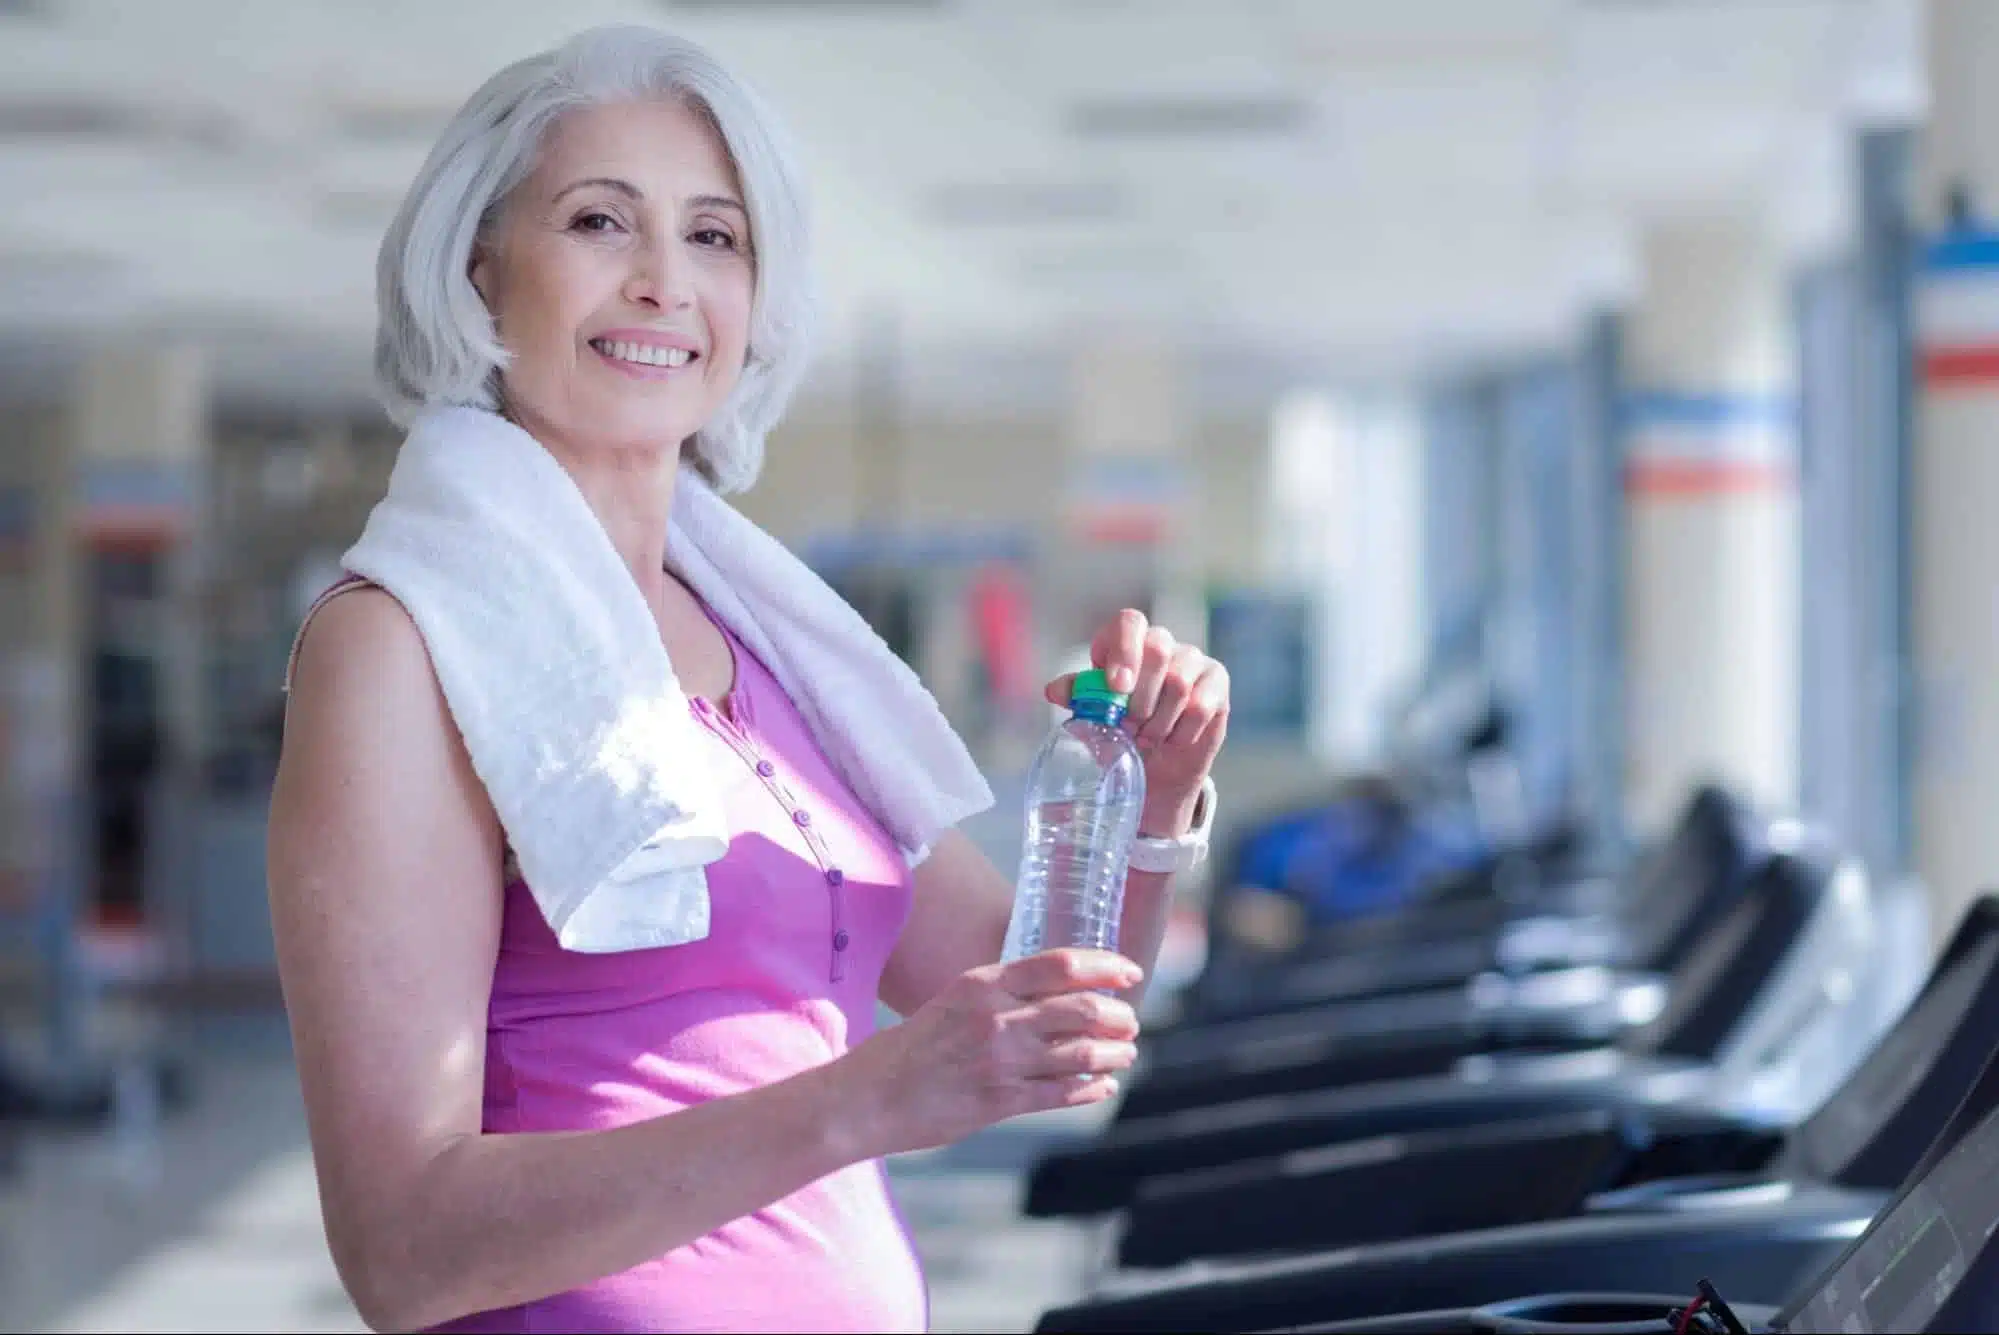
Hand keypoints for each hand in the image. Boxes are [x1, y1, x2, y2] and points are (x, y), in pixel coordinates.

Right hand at [836, 949, 1142, 1157]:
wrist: (868, 1097)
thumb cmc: (911, 1048)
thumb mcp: (953, 1002)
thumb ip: (999, 996)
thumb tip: (1056, 995)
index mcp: (982, 982)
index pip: (1060, 964)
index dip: (1105, 966)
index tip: (1130, 972)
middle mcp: (995, 1016)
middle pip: (1082, 1008)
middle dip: (1118, 1015)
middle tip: (1130, 1022)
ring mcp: (999, 1061)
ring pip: (1081, 1053)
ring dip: (1113, 1053)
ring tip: (1125, 1055)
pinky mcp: (999, 1102)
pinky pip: (1062, 1093)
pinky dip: (1092, 1088)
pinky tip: (1102, 1086)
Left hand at [1047, 608, 1229, 834]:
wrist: (1156, 767)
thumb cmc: (1122, 731)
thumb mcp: (1094, 714)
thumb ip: (1078, 696)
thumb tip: (1053, 690)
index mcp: (1126, 642)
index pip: (1129, 622)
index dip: (1125, 651)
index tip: (1118, 686)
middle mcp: (1162, 643)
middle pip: (1158, 648)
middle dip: (1140, 698)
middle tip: (1128, 727)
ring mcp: (1193, 660)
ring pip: (1179, 682)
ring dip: (1158, 721)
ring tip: (1146, 739)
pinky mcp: (1217, 682)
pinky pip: (1201, 705)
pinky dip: (1181, 731)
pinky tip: (1172, 740)